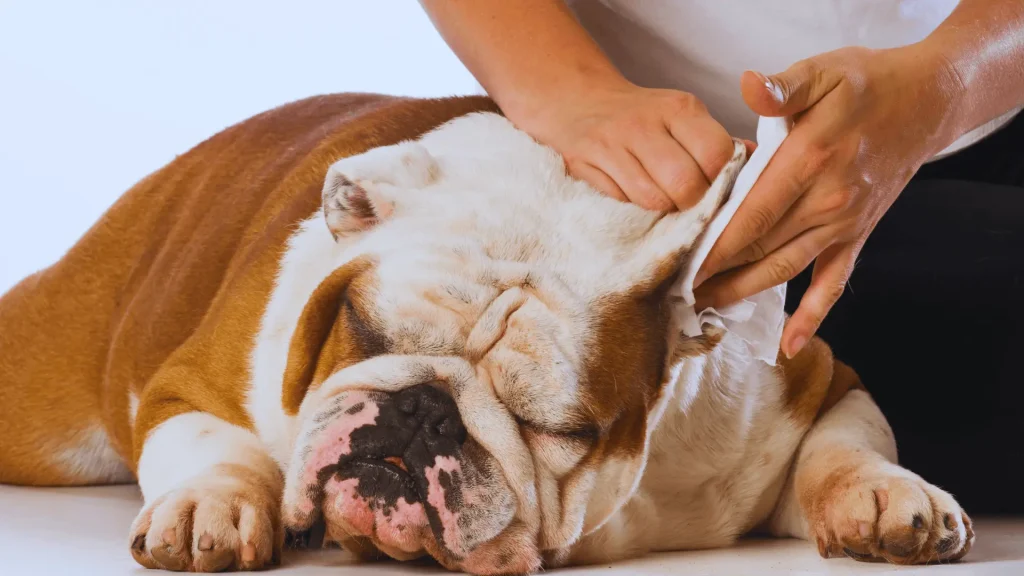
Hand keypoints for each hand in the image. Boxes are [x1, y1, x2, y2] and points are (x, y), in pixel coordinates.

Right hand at [518, 80, 743, 210]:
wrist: (577, 103)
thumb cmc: (641, 117)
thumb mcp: (683, 117)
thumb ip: (717, 143)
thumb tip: (759, 166)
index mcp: (678, 109)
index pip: (716, 154)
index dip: (722, 183)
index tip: (718, 192)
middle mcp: (643, 124)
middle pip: (686, 185)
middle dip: (694, 206)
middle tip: (692, 208)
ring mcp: (610, 147)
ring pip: (653, 201)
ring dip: (664, 213)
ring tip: (666, 207)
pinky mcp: (584, 167)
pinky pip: (622, 205)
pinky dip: (635, 213)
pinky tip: (638, 204)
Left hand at [693, 44, 961, 357]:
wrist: (926, 101)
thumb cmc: (867, 83)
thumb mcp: (822, 70)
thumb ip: (782, 87)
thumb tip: (748, 85)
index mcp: (809, 160)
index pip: (748, 213)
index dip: (711, 243)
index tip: (676, 262)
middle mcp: (826, 201)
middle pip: (759, 248)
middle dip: (714, 272)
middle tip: (673, 289)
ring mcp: (843, 224)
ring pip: (784, 270)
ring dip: (743, 293)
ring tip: (704, 307)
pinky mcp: (856, 235)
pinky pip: (833, 284)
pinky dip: (811, 316)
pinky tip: (789, 345)